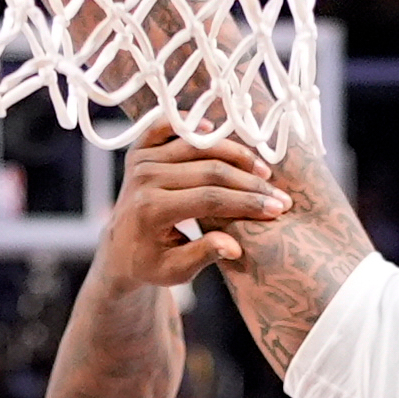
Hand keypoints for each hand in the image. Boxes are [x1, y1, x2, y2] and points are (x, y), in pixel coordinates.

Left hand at [100, 128, 285, 288]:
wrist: (118, 249)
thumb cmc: (150, 264)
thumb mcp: (174, 271)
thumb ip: (203, 255)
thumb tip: (235, 246)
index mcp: (151, 210)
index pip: (209, 199)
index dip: (246, 203)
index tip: (277, 209)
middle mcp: (144, 179)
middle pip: (210, 171)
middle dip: (250, 184)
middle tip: (280, 195)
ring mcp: (141, 161)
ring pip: (198, 147)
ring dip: (235, 155)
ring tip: (263, 172)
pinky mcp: (139, 150)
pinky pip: (165, 126)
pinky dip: (191, 125)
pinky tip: (215, 130)